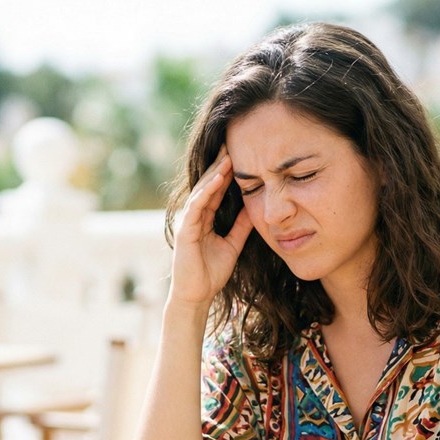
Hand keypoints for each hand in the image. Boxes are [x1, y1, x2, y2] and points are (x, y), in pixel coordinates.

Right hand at [169, 145, 253, 307]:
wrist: (197, 295)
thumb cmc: (211, 273)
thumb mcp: (233, 244)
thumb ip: (240, 226)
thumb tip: (254, 209)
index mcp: (205, 218)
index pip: (216, 190)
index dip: (227, 173)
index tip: (241, 154)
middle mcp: (195, 216)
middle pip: (208, 185)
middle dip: (220, 165)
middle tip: (232, 143)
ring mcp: (188, 222)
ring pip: (202, 191)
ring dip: (215, 173)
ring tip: (228, 157)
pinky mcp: (185, 230)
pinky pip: (197, 206)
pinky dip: (207, 192)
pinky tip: (218, 179)